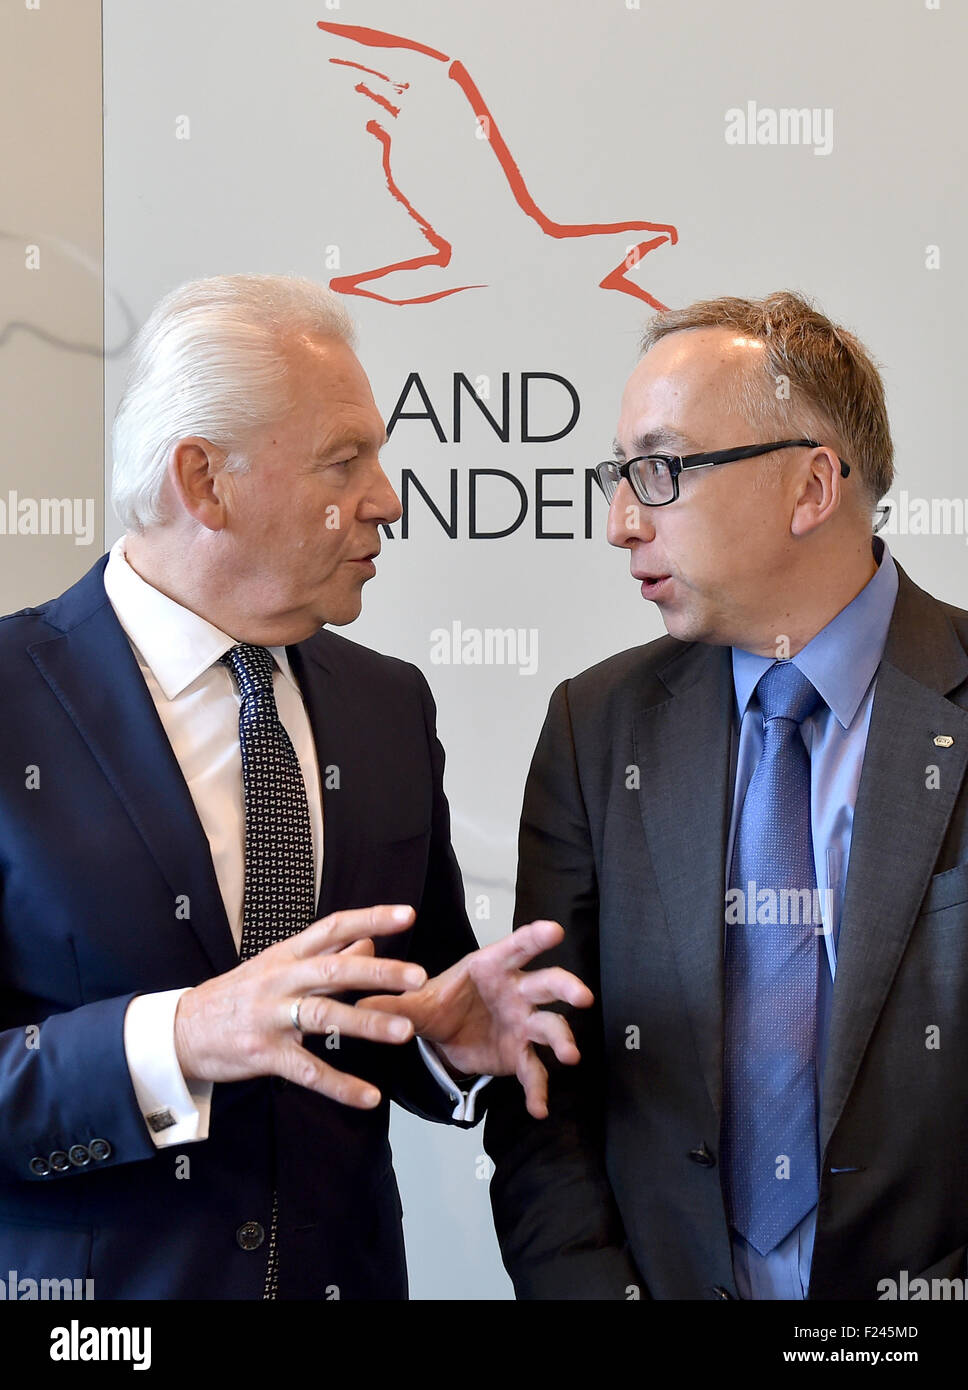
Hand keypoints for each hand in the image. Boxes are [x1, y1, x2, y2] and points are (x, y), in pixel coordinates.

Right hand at [173, 905, 424, 1108]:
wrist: (179, 1031)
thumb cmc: (237, 996)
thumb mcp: (278, 966)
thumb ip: (326, 955)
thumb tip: (369, 941)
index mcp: (286, 953)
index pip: (333, 927)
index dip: (371, 919)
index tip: (408, 914)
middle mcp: (281, 979)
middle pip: (335, 969)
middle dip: (379, 972)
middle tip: (418, 976)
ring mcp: (271, 1017)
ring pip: (325, 1016)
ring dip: (367, 1023)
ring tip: (404, 1031)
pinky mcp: (264, 1054)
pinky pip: (307, 1070)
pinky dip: (339, 1085)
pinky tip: (368, 1097)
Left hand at [359, 920, 593, 1118]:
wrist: (442, 1036)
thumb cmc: (436, 1003)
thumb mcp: (414, 1004)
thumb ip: (392, 1003)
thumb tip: (357, 1000)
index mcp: (490, 966)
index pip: (515, 947)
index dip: (535, 938)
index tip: (555, 930)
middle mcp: (515, 990)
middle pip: (546, 983)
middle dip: (565, 987)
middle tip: (581, 996)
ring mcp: (523, 1022)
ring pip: (551, 1026)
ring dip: (563, 1039)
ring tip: (570, 1056)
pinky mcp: (520, 1054)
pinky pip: (534, 1071)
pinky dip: (538, 1090)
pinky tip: (539, 1109)